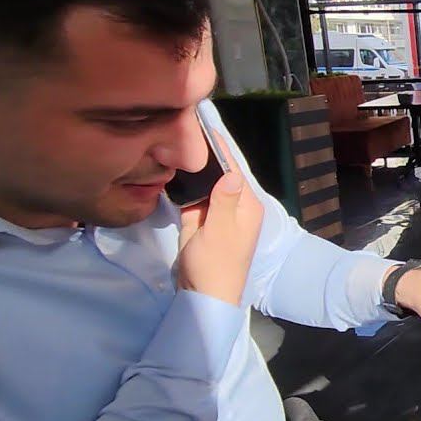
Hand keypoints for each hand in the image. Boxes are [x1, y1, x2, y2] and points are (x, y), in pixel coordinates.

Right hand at [176, 134, 263, 305]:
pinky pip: (195, 199)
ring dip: (194, 169)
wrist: (203, 297)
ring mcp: (218, 215)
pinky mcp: (202, 223)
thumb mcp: (219, 231)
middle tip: (182, 129)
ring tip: (175, 142)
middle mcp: (235, 206)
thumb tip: (231, 172)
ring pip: (205, 185)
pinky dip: (186, 187)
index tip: (205, 124)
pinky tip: (173, 169)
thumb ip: (223, 201)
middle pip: (219, 174)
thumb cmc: (215, 265)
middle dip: (204, 155)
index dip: (220, 148)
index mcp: (246, 206)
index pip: (234, 169)